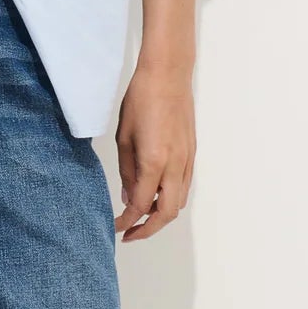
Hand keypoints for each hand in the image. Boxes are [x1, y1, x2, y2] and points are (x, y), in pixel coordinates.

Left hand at [112, 58, 195, 240]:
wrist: (168, 75)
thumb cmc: (141, 100)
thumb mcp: (124, 138)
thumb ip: (128, 172)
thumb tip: (129, 198)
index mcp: (155, 162)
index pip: (142, 206)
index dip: (127, 222)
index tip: (115, 228)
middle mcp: (176, 166)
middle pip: (167, 213)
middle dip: (149, 229)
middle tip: (130, 234)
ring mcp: (187, 160)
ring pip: (180, 202)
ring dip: (161, 216)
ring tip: (141, 218)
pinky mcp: (192, 154)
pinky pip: (184, 186)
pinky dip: (171, 199)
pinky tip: (155, 195)